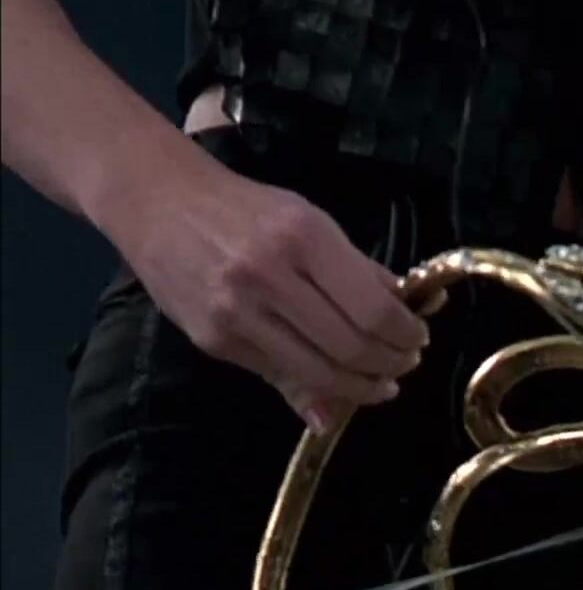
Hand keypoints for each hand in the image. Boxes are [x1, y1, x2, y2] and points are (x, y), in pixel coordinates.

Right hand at [105, 158, 429, 432]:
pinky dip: (318, 386)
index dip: (405, 335)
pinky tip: (337, 381)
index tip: (418, 338)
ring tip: (380, 382)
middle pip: (351, 348)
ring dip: (361, 387)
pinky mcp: (213, 341)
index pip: (373, 310)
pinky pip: (279, 375)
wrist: (158, 202)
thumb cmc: (247, 210)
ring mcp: (236, 313)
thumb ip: (362, 273)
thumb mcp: (313, 223)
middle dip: (390, 365)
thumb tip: (417, 313)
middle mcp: (268, 277)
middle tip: (404, 364)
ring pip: (318, 373)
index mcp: (303, 239)